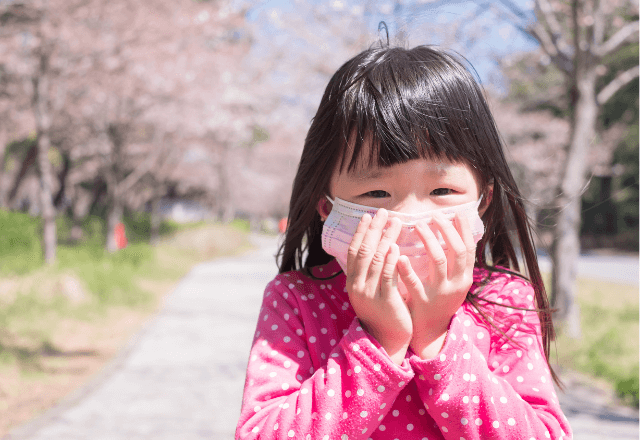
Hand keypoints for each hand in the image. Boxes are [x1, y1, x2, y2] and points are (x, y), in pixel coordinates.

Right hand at [345, 209, 412, 364]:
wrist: (386, 340)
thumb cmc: (382, 311)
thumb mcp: (370, 290)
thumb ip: (371, 271)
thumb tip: (377, 245)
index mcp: (353, 280)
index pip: (354, 250)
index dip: (361, 231)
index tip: (368, 215)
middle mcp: (357, 285)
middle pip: (364, 250)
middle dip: (374, 229)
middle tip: (383, 212)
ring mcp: (369, 293)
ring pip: (375, 260)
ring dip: (385, 238)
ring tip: (396, 222)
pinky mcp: (385, 301)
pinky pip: (387, 276)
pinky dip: (390, 260)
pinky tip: (397, 247)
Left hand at [397, 212, 475, 358]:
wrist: (431, 331)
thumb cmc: (440, 299)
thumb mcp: (454, 281)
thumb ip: (455, 261)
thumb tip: (458, 230)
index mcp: (465, 277)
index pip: (469, 248)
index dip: (463, 229)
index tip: (455, 212)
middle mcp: (456, 284)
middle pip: (456, 250)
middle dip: (446, 230)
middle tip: (433, 216)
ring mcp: (439, 292)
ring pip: (437, 260)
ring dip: (428, 240)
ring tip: (418, 225)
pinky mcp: (422, 301)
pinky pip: (414, 282)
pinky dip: (407, 267)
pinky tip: (399, 255)